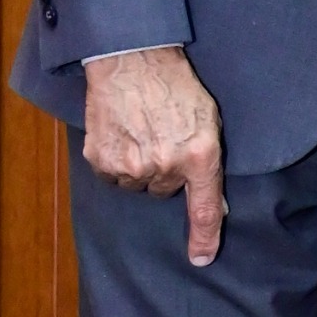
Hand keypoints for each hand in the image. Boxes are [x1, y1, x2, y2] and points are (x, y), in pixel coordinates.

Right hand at [81, 45, 225, 264]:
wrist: (131, 58)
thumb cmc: (175, 85)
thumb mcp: (208, 119)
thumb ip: (210, 161)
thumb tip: (214, 203)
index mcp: (199, 155)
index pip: (205, 209)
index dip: (204, 238)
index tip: (202, 258)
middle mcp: (165, 165)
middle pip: (164, 191)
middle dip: (166, 171)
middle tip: (162, 138)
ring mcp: (131, 164)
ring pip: (138, 184)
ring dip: (140, 166)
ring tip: (141, 131)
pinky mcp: (102, 159)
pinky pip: (112, 176)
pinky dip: (116, 160)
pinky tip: (122, 132)